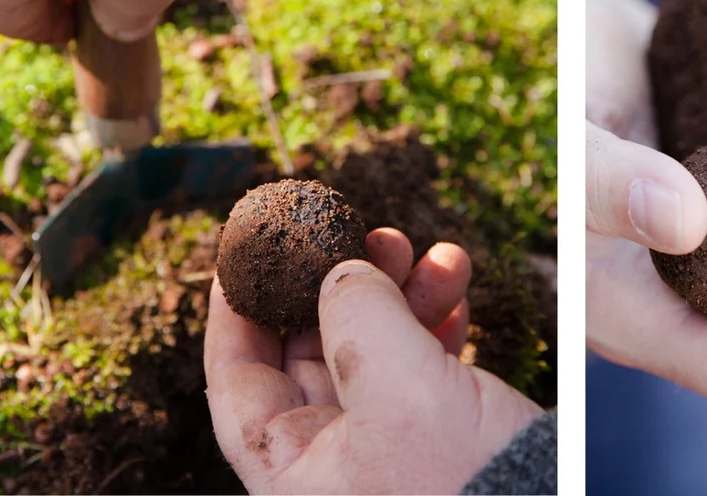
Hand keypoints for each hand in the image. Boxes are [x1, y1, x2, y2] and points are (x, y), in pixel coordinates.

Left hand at [206, 229, 540, 493]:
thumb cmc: (471, 483)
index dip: (236, 312)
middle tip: (375, 236)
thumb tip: (342, 274)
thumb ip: (357, 319)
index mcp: (292, 470)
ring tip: (439, 256)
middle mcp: (327, 463)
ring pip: (371, 351)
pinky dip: (434, 322)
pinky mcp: (432, 440)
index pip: (235, 381)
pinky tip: (456, 287)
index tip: (247, 255)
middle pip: (310, 352)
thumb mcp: (401, 391)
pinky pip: (417, 368)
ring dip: (402, 294)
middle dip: (343, 286)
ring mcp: (381, 450)